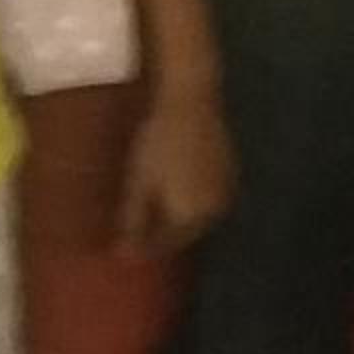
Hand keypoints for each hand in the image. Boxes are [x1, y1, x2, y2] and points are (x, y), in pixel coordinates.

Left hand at [116, 85, 234, 252]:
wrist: (189, 99)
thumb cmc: (159, 140)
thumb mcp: (139, 182)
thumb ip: (133, 221)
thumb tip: (124, 254)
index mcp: (193, 217)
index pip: (166, 244)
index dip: (143, 246)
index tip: (123, 247)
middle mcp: (215, 210)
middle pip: (183, 231)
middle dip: (160, 230)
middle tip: (135, 227)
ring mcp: (226, 189)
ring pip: (196, 213)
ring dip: (175, 214)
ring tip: (151, 206)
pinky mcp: (229, 170)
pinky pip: (206, 196)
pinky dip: (189, 197)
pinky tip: (173, 185)